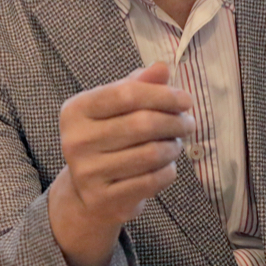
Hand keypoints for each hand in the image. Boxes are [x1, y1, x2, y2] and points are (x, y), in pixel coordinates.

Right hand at [48, 61, 193, 265]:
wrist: (87, 193)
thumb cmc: (107, 139)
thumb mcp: (115, 108)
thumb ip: (137, 85)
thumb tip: (162, 67)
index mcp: (76, 110)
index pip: (126, 94)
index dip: (163, 94)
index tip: (186, 100)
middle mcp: (76, 140)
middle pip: (142, 123)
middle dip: (175, 121)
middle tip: (189, 123)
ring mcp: (87, 172)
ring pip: (150, 154)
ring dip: (173, 147)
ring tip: (177, 143)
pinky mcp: (103, 199)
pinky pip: (151, 180)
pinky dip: (168, 171)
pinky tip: (168, 166)